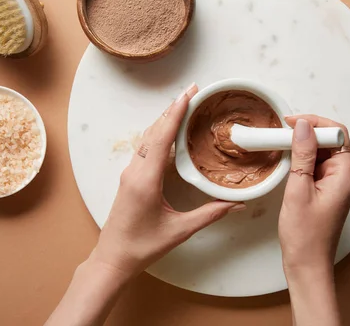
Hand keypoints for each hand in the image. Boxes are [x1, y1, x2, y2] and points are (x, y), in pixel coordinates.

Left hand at [90, 83, 245, 279]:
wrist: (113, 258)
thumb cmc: (142, 246)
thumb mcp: (180, 231)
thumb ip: (210, 214)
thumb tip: (237, 203)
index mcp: (146, 180)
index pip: (162, 137)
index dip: (176, 113)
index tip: (188, 94)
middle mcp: (135, 171)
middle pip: (154, 131)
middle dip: (173, 109)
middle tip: (193, 91)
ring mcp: (130, 173)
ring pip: (147, 137)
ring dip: (165, 119)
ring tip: (184, 105)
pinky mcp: (130, 178)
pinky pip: (144, 148)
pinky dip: (159, 133)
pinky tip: (170, 131)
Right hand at [279, 115, 349, 271]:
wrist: (306, 265)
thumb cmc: (305, 236)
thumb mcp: (299, 189)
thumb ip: (303, 155)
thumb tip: (303, 126)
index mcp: (345, 174)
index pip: (337, 133)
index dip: (315, 122)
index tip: (291, 122)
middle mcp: (345, 176)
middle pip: (330, 140)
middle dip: (307, 132)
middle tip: (282, 132)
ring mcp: (336, 183)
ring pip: (322, 152)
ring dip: (303, 146)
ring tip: (281, 146)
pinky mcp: (326, 190)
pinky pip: (316, 165)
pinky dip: (302, 159)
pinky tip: (287, 161)